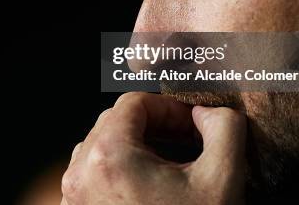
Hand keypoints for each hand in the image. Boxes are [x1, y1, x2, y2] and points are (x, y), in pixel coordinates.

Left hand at [61, 92, 246, 203]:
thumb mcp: (223, 180)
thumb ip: (224, 129)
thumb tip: (206, 113)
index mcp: (108, 156)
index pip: (134, 103)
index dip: (170, 107)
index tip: (194, 125)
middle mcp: (80, 173)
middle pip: (114, 123)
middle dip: (154, 126)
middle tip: (188, 142)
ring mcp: (74, 197)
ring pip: (102, 148)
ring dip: (137, 147)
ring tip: (172, 167)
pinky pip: (94, 176)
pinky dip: (122, 171)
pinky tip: (152, 191)